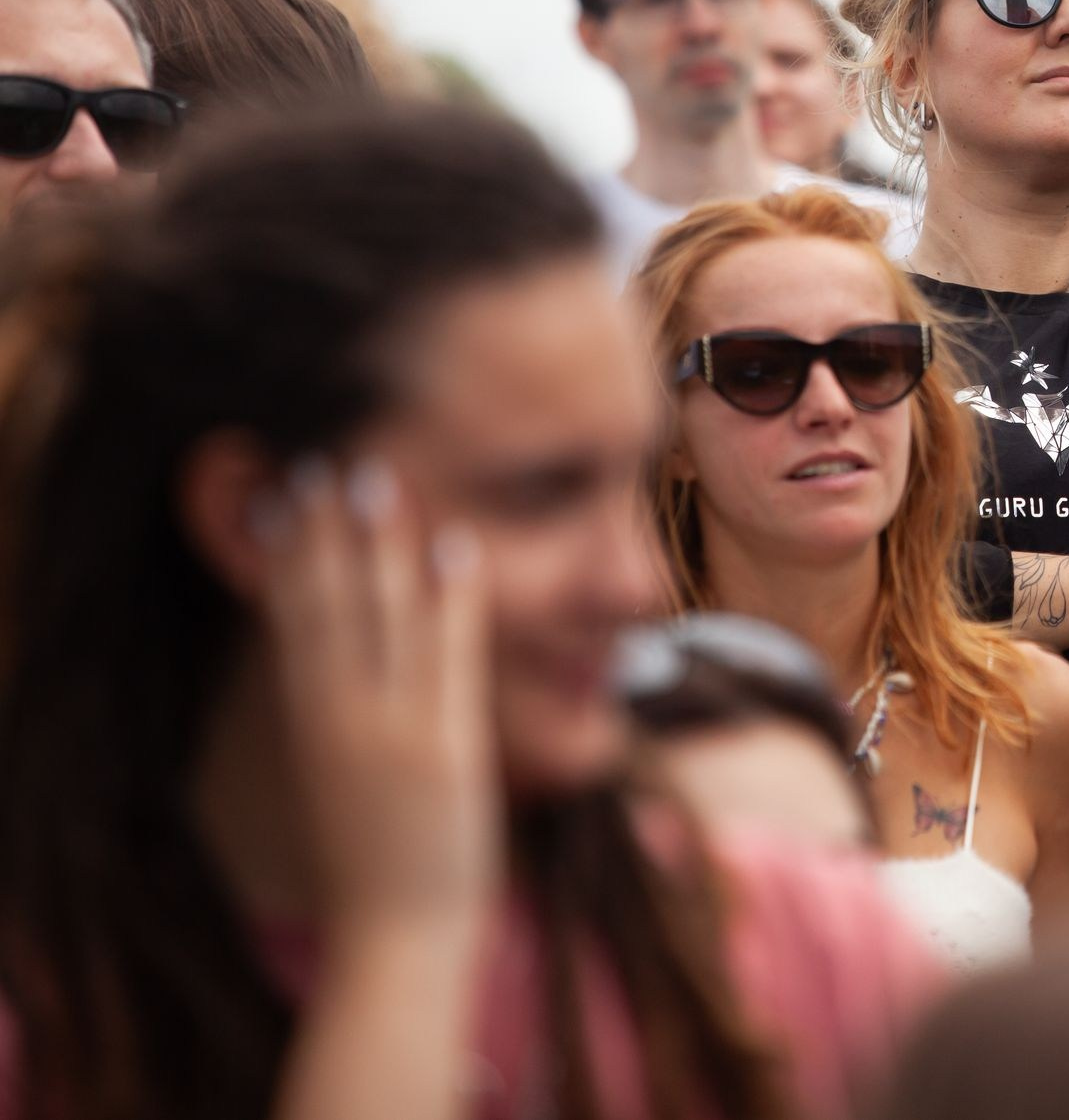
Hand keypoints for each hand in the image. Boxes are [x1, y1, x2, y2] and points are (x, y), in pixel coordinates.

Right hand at [261, 459, 498, 937]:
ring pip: (377, 618)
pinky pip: (446, 655)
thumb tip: (344, 668)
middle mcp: (338, 719)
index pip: (290, 622)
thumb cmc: (379, 865)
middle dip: (322, 532)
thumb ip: (341, 721)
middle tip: (320, 460)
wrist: (396, 941)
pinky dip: (449, 597)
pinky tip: (452, 545)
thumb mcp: (339, 779)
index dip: (285, 557)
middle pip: (324, 606)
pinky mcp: (440, 746)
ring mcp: (387, 730)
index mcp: (309, 725)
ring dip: (378, 545)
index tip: (282, 496)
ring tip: (375, 480)